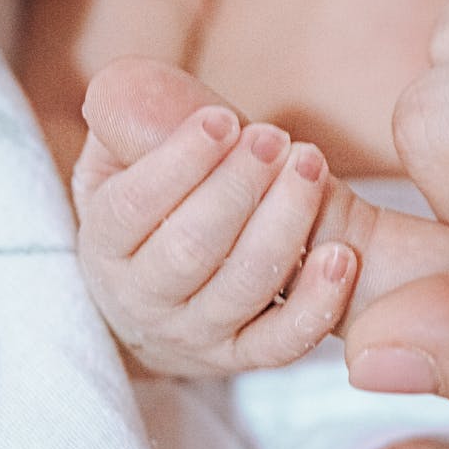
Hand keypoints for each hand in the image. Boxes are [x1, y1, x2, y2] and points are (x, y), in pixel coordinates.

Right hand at [74, 86, 356, 377]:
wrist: (163, 303)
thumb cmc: (153, 213)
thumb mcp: (122, 167)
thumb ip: (128, 124)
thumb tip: (126, 91)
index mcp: (106, 246)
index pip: (133, 206)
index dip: (178, 161)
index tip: (223, 120)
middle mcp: (143, 300)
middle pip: (191, 247)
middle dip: (238, 187)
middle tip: (276, 139)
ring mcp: (195, 335)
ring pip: (242, 287)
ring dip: (283, 225)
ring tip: (311, 169)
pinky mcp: (244, 358)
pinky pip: (282, 342)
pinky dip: (316, 305)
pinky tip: (342, 256)